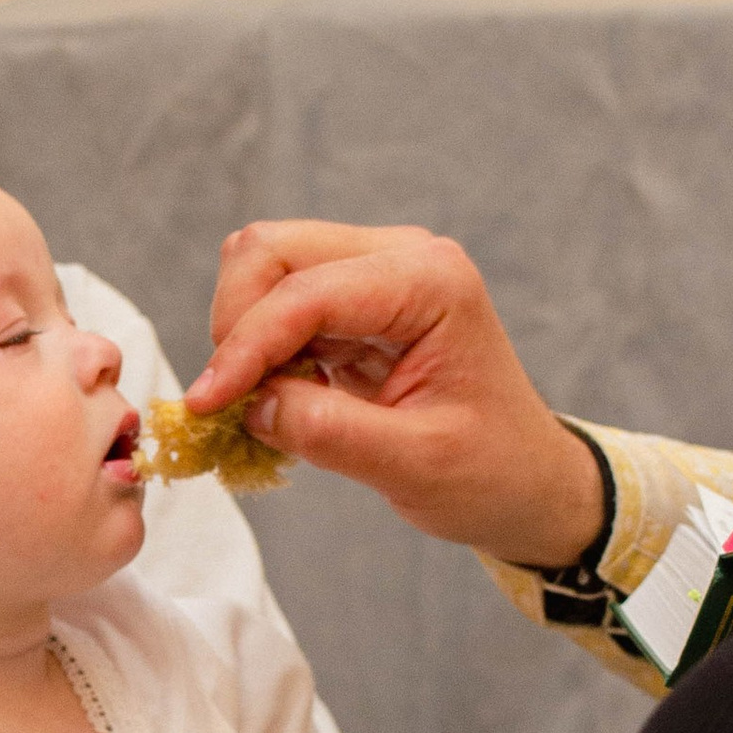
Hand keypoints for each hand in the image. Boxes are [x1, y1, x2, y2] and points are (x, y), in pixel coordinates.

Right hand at [188, 221, 604, 563]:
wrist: (527, 481)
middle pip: (272, 251)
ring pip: (264, 266)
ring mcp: (376, 271)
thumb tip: (246, 405)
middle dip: (235, 323)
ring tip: (262, 401)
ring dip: (243, 332)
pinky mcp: (354, 300)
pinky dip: (258, 346)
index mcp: (432, 282)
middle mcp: (402, 256)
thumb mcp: (414, 465)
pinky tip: (278, 397)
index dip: (246, 345)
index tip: (205, 405)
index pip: (308, 292)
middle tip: (229, 401)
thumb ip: (328, 432)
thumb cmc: (491, 472)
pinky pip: (278, 300)